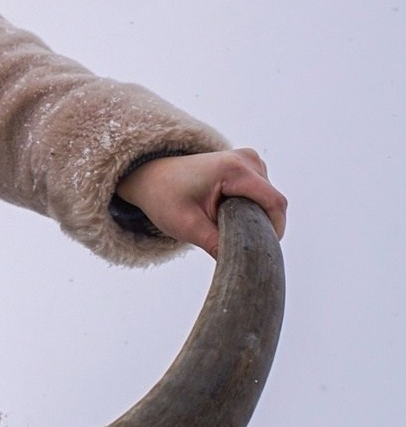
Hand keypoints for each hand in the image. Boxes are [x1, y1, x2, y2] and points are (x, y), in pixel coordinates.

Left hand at [116, 148, 286, 258]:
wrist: (151, 177)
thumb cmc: (165, 198)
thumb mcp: (187, 226)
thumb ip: (216, 246)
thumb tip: (243, 268)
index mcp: (233, 169)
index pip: (274, 203)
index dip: (274, 231)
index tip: (261, 252)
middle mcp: (247, 159)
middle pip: (273, 203)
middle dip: (261, 226)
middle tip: (234, 242)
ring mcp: (249, 159)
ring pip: (269, 200)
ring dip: (255, 218)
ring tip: (224, 224)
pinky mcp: (248, 165)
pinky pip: (262, 194)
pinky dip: (251, 209)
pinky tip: (228, 215)